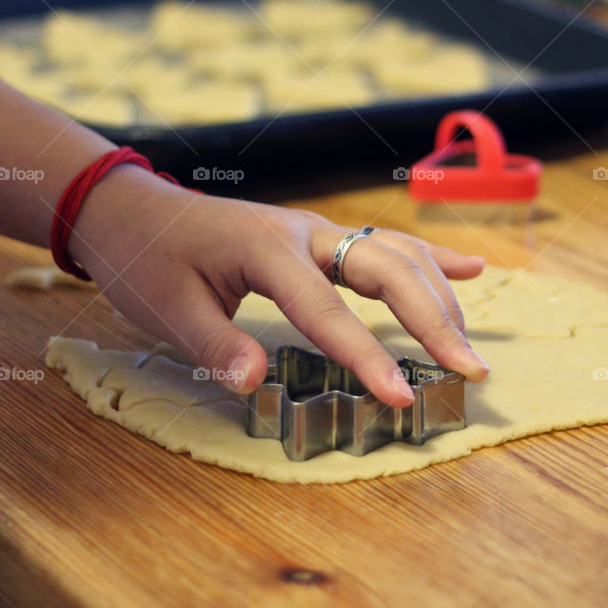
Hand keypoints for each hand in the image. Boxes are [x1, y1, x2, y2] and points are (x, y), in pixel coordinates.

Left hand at [67, 167, 488, 406]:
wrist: (134, 210)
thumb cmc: (148, 259)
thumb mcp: (166, 308)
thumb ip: (214, 343)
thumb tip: (256, 382)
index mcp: (266, 248)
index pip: (326, 309)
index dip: (366, 355)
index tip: (400, 397)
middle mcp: (304, 231)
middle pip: (386, 268)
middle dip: (434, 320)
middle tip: (471, 370)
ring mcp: (318, 229)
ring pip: (396, 252)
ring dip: (439, 293)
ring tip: (469, 343)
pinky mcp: (321, 235)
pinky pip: (387, 241)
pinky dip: (432, 256)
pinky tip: (474, 268)